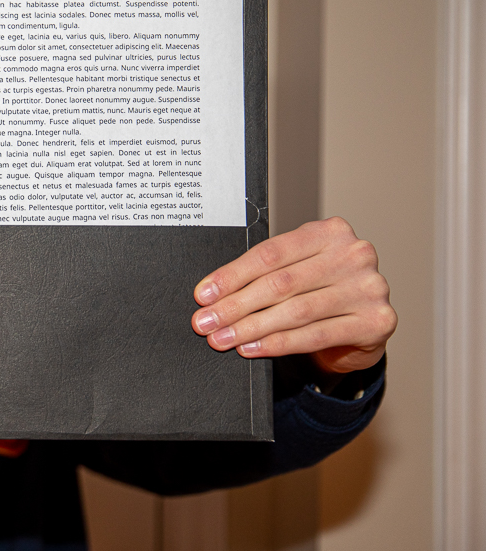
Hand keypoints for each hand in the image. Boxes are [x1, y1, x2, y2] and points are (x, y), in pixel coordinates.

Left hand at [191, 217, 395, 375]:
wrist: (365, 323)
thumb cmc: (321, 290)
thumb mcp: (297, 269)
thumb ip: (264, 274)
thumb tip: (211, 295)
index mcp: (330, 232)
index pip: (270, 253)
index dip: (232, 276)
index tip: (203, 295)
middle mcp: (354, 255)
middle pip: (280, 283)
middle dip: (235, 305)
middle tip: (205, 322)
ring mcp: (369, 288)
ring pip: (296, 311)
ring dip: (251, 327)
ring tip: (223, 338)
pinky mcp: (377, 321)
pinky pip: (316, 335)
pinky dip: (278, 344)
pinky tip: (252, 348)